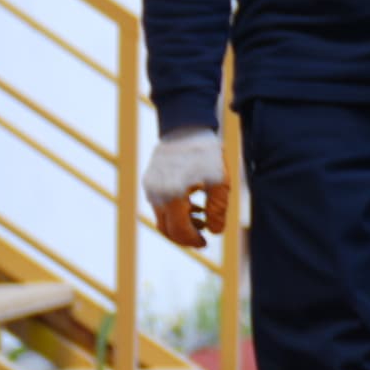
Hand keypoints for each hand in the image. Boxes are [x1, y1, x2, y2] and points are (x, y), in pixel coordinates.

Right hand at [143, 127, 227, 249]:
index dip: (192, 240)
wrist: (186, 127)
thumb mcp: (220, 182)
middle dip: (184, 236)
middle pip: (166, 228)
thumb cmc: (206, 154)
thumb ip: (218, 210)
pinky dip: (174, 210)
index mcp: (173, 196)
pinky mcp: (149, 180)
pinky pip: (159, 204)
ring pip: (162, 216)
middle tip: (202, 236)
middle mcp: (156, 194)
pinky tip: (193, 206)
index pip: (178, 230)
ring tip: (202, 218)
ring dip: (180, 223)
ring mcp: (150, 187)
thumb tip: (215, 232)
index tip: (205, 242)